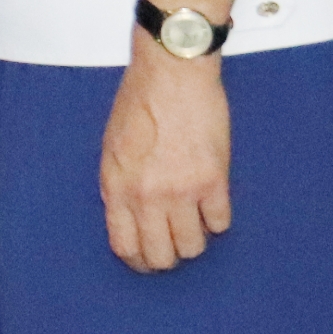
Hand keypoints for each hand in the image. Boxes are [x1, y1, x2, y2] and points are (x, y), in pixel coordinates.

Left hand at [101, 36, 232, 271]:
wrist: (171, 72)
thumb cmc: (140, 101)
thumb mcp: (112, 146)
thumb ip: (118, 184)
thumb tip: (128, 216)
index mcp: (116, 185)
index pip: (124, 246)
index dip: (138, 261)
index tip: (147, 260)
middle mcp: (146, 194)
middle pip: (160, 256)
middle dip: (168, 257)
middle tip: (174, 246)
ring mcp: (181, 190)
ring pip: (193, 247)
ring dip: (195, 239)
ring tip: (194, 221)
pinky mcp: (213, 181)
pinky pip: (220, 223)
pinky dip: (218, 218)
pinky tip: (212, 202)